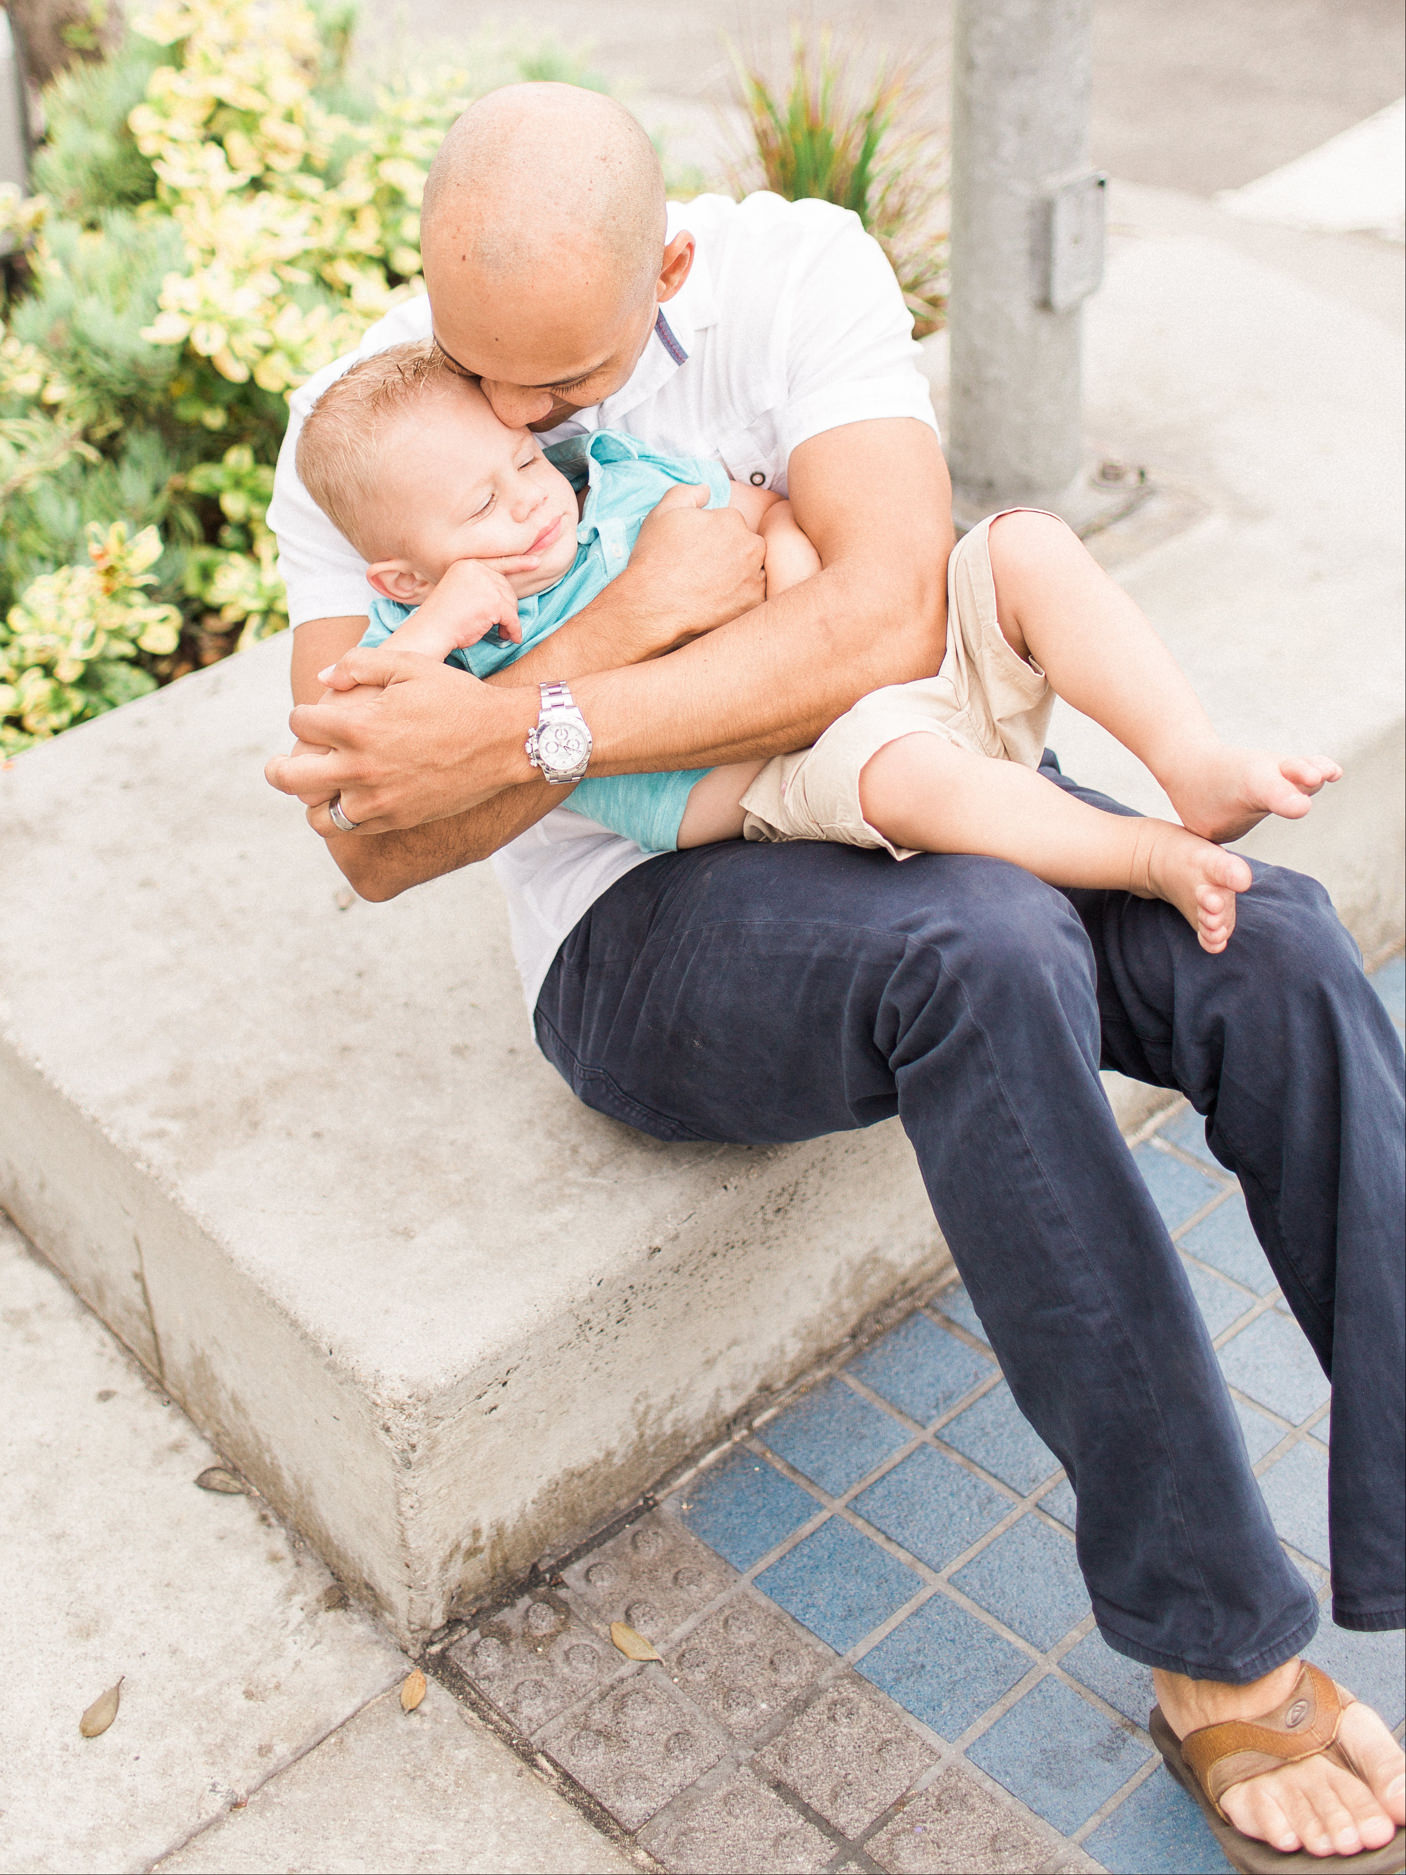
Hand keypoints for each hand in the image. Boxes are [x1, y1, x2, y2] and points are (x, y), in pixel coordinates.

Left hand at [264, 645, 534, 833]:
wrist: (505, 741)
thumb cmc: (458, 697)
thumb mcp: (409, 664)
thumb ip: (359, 665)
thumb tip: (324, 679)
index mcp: (359, 725)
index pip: (300, 724)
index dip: (304, 716)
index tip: (316, 717)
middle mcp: (362, 767)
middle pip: (289, 778)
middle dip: (278, 768)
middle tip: (279, 765)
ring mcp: (379, 799)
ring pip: (317, 815)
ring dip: (310, 800)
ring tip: (317, 790)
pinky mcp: (397, 819)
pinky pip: (352, 829)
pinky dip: (343, 816)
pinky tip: (350, 801)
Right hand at [395, 554, 540, 655]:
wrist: (431, 630)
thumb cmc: (444, 618)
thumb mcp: (460, 591)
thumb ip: (481, 587)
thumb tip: (508, 596)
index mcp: (467, 564)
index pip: (498, 562)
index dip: (519, 563)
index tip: (536, 562)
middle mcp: (477, 569)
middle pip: (506, 587)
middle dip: (507, 608)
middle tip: (502, 625)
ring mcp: (485, 584)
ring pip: (511, 603)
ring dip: (509, 620)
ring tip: (502, 632)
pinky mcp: (493, 602)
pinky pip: (512, 617)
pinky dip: (513, 629)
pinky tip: (509, 637)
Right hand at [616, 482, 765, 658]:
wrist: (653, 605)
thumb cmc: (656, 558)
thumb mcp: (663, 512)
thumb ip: (688, 491)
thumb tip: (707, 489)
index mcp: (732, 520)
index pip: (730, 522)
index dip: (712, 535)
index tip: (697, 549)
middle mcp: (750, 545)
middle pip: (746, 545)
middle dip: (730, 553)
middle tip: (704, 569)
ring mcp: (755, 576)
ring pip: (753, 570)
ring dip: (739, 574)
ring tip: (711, 586)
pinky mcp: (754, 603)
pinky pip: (754, 596)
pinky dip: (742, 597)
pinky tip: (719, 600)